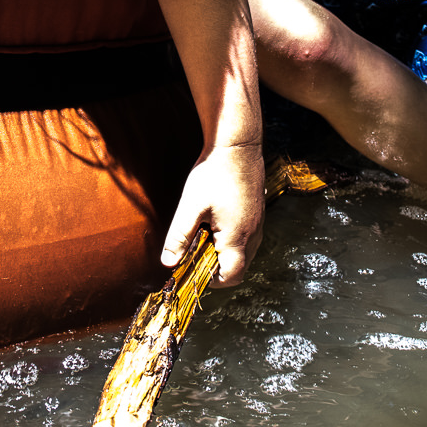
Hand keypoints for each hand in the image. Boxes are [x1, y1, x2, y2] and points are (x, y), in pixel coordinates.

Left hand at [161, 143, 265, 285]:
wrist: (237, 146)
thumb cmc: (215, 173)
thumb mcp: (190, 207)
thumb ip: (179, 237)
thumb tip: (169, 262)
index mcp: (236, 237)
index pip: (232, 276)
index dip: (213, 280)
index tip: (195, 270)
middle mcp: (252, 234)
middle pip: (239, 267)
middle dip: (216, 266)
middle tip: (196, 251)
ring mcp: (258, 224)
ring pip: (244, 253)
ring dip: (224, 252)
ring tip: (204, 234)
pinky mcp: (257, 213)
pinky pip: (247, 238)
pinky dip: (231, 239)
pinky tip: (215, 221)